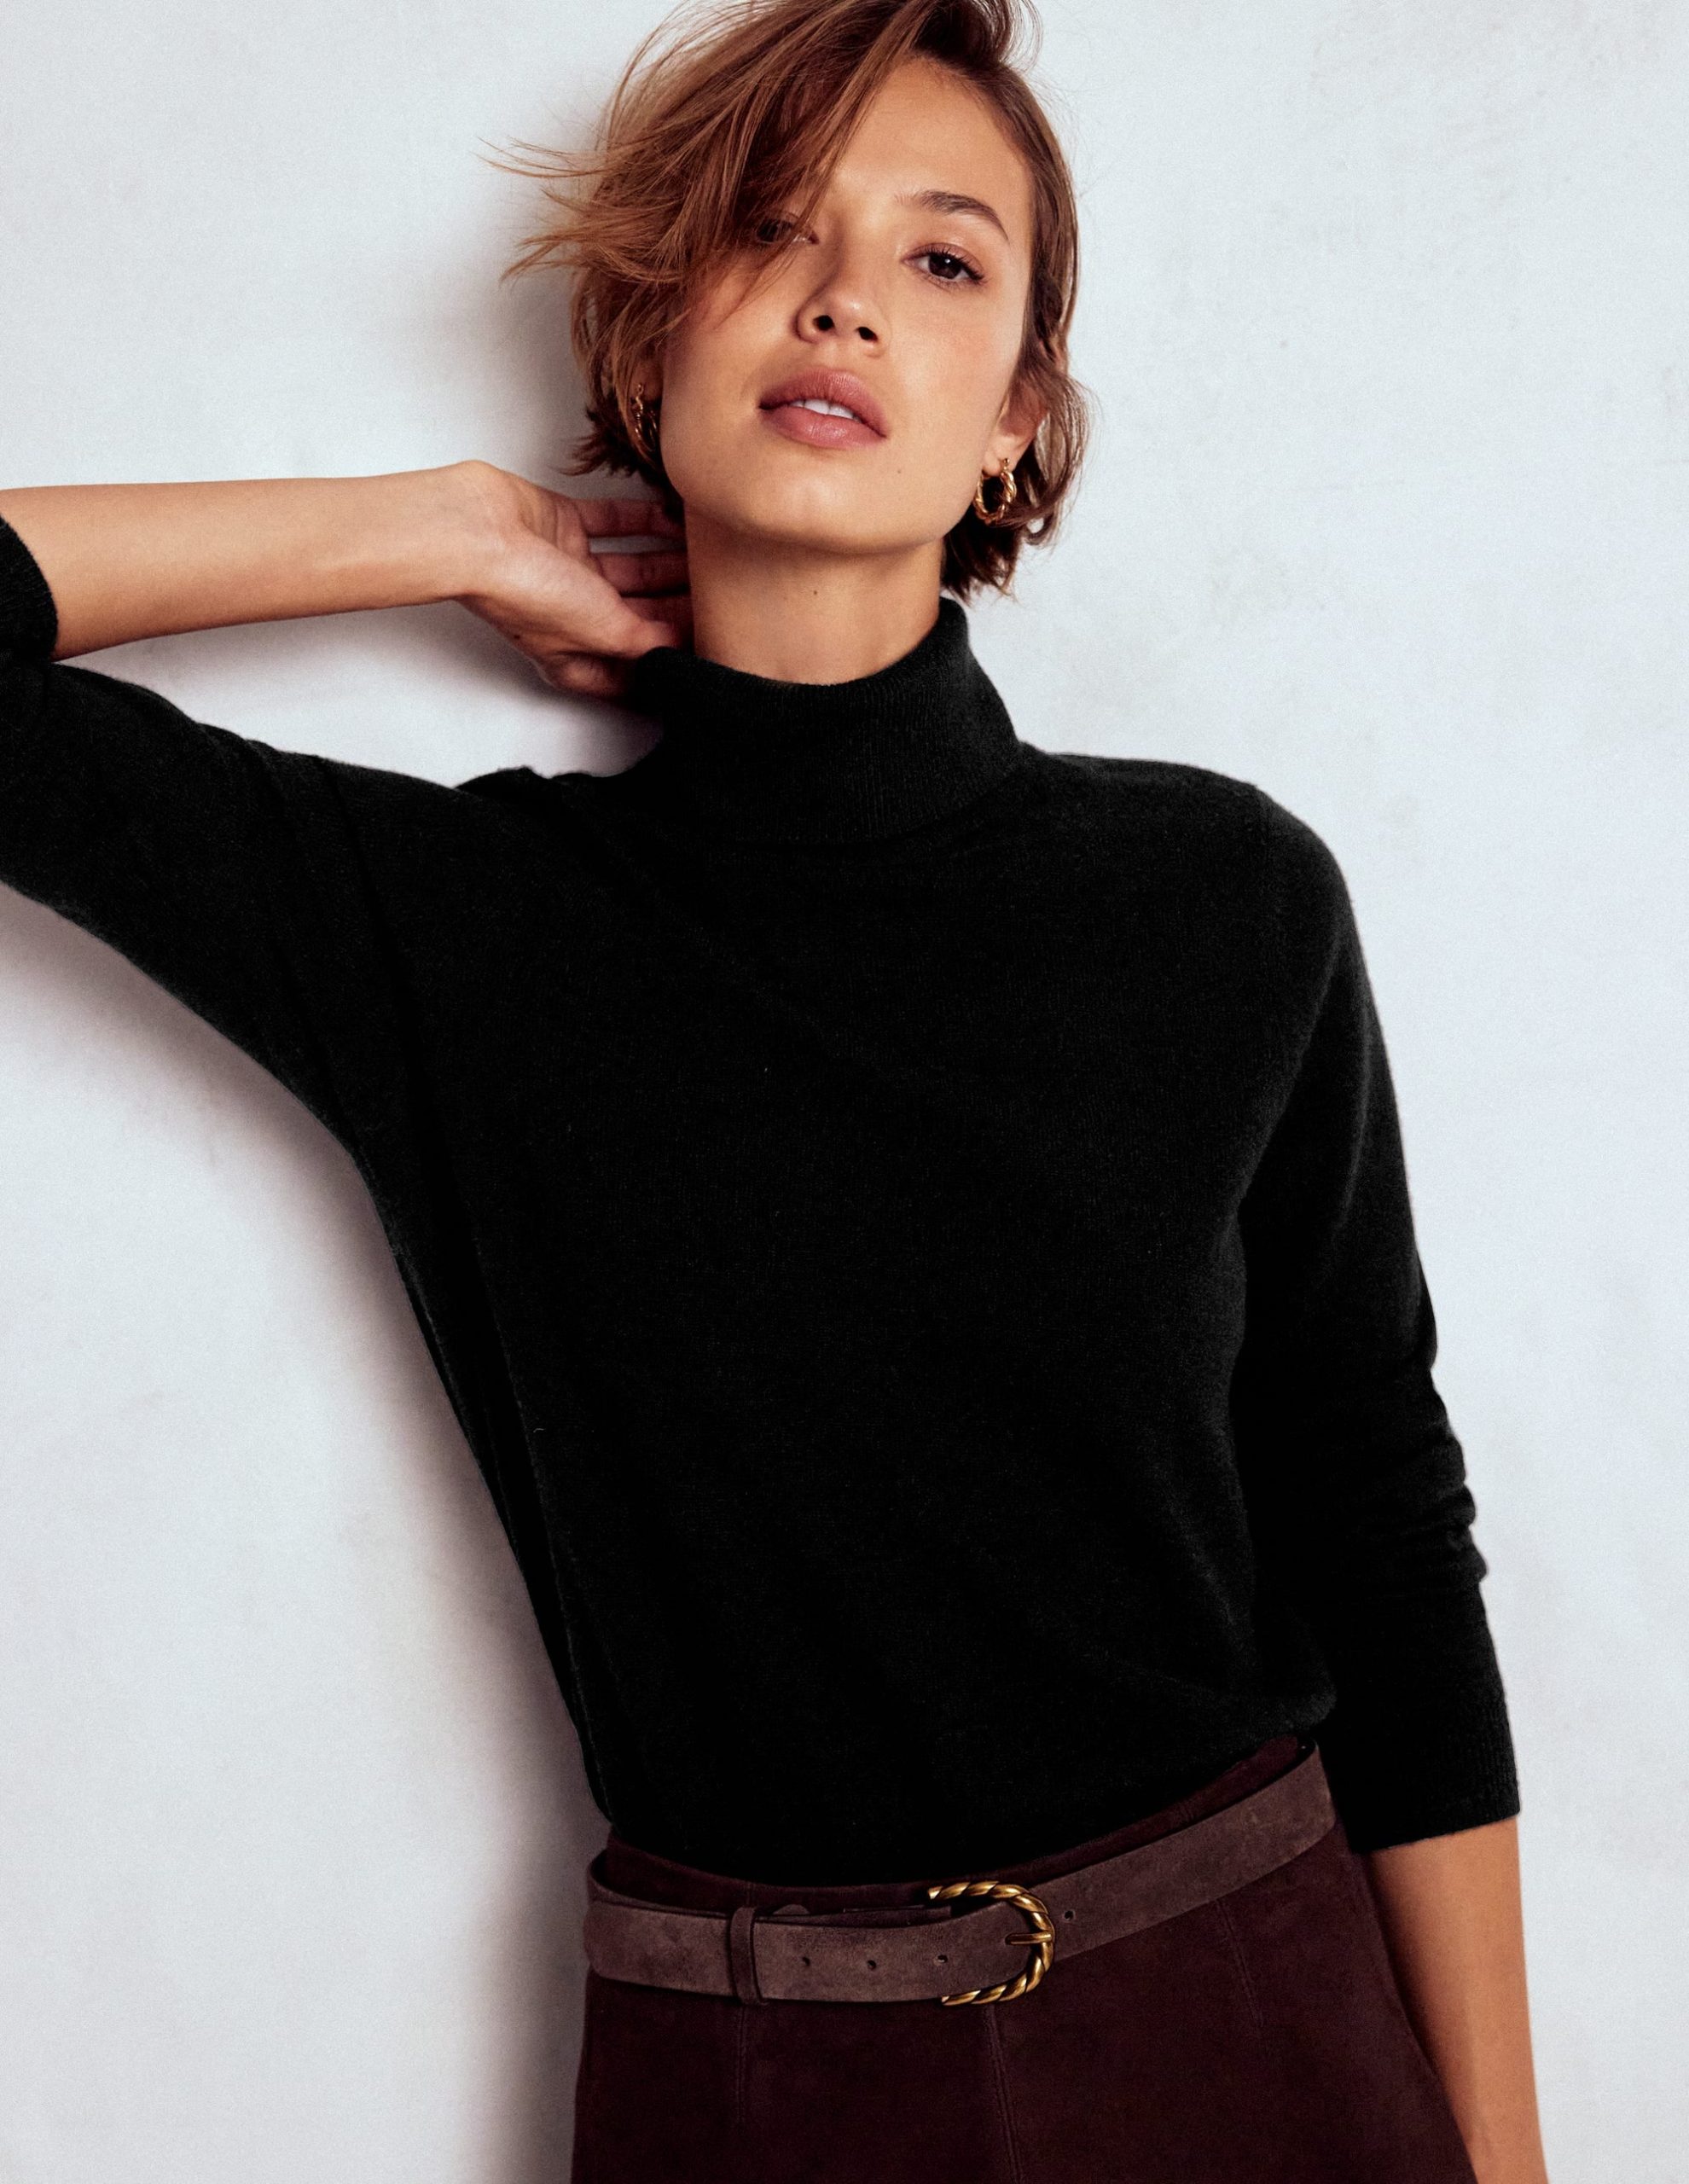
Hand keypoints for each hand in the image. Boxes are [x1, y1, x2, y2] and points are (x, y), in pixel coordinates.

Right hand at [451, 460, 689, 700]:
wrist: (479, 535)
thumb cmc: (528, 594)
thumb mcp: (607, 632)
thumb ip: (650, 642)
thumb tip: (682, 646)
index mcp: (577, 658)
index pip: (635, 666)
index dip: (671, 660)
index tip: (709, 646)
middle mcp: (572, 618)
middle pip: (640, 616)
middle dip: (679, 608)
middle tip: (724, 595)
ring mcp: (567, 570)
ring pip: (632, 569)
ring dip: (669, 562)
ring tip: (712, 555)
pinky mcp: (562, 526)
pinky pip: (613, 523)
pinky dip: (644, 520)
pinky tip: (677, 518)